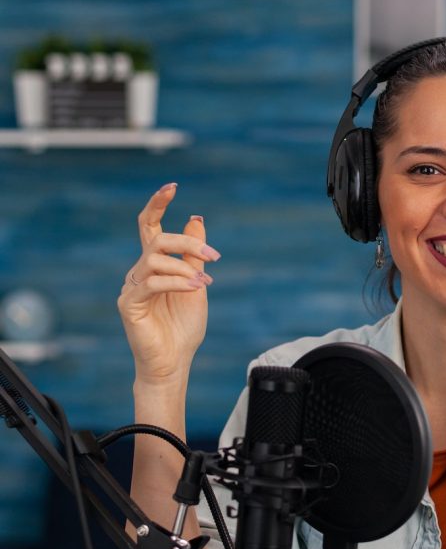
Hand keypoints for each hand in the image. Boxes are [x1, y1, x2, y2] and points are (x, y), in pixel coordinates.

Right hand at [117, 183, 220, 384]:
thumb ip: (193, 254)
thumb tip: (196, 218)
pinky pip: (151, 282)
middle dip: (188, 242)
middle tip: (213, 256)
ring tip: (203, 284)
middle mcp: (140, 272)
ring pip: (155, 259)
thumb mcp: (196, 284)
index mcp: (156, 265)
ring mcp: (132, 287)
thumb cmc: (184, 327)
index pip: (150, 226)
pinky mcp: (129, 304)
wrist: (175, 361)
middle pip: (158, 239)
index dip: (157, 204)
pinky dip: (176, 282)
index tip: (172, 186)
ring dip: (185, 267)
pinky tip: (194, 289)